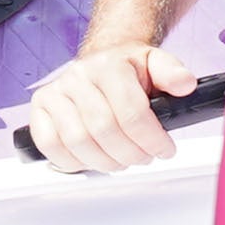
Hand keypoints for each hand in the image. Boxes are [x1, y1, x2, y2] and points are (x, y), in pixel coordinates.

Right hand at [25, 39, 203, 173]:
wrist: (102, 62)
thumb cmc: (128, 70)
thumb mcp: (155, 64)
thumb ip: (172, 73)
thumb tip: (185, 84)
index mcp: (109, 65)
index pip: (131, 112)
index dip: (151, 139)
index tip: (164, 150)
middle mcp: (78, 76)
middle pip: (105, 131)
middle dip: (131, 154)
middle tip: (144, 157)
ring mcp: (55, 92)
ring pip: (78, 142)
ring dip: (105, 161)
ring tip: (122, 160)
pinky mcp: (39, 109)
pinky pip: (50, 145)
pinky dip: (72, 161)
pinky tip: (92, 159)